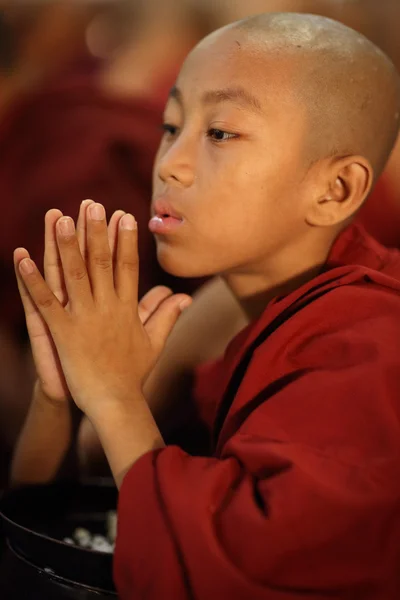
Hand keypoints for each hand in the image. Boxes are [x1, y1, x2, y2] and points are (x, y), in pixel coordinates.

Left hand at [15, 203, 191, 417]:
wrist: (115, 402)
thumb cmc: (134, 373)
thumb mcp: (154, 342)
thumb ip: (167, 315)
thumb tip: (185, 297)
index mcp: (127, 308)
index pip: (128, 266)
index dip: (125, 240)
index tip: (124, 216)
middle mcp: (107, 307)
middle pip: (100, 262)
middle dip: (95, 231)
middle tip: (91, 204)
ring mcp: (84, 318)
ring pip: (73, 275)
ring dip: (65, 245)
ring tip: (59, 218)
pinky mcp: (63, 332)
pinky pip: (46, 301)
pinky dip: (32, 280)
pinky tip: (22, 258)